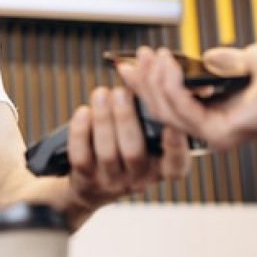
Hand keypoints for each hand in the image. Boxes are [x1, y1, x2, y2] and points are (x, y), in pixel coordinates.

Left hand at [66, 86, 190, 210]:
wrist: (93, 184)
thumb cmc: (125, 147)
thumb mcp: (143, 136)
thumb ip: (145, 111)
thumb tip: (139, 72)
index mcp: (161, 168)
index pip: (176, 165)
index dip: (175, 145)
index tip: (171, 122)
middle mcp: (139, 179)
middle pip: (134, 152)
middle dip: (126, 118)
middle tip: (121, 91)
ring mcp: (111, 182)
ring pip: (107, 152)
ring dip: (103, 118)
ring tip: (101, 93)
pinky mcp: (86, 179)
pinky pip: (81, 156)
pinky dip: (81, 131)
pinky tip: (83, 111)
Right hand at [116, 40, 256, 150]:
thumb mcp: (244, 61)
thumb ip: (221, 61)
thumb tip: (204, 58)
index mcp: (215, 114)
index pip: (170, 104)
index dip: (148, 85)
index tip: (132, 63)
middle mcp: (212, 129)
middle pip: (162, 110)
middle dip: (145, 82)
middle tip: (136, 58)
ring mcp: (214, 135)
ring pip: (168, 111)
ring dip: (155, 81)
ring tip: (153, 56)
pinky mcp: (218, 134)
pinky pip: (183, 110)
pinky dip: (171, 86)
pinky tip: (168, 64)